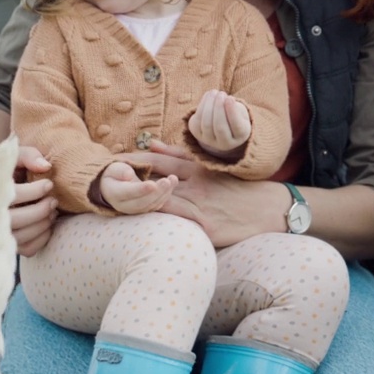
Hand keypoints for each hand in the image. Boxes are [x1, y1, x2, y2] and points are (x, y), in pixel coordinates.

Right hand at [10, 146, 57, 256]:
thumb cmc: (6, 168)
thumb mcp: (15, 155)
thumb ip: (29, 156)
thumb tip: (46, 167)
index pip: (11, 196)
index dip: (34, 192)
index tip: (49, 184)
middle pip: (16, 220)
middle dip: (40, 210)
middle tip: (53, 200)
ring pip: (21, 237)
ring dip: (42, 224)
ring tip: (52, 210)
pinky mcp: (6, 244)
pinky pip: (27, 250)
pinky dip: (41, 239)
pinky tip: (47, 224)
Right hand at [99, 162, 177, 214]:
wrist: (113, 185)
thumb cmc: (115, 173)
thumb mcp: (113, 168)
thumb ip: (119, 171)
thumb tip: (128, 175)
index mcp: (114, 193)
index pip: (127, 193)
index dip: (140, 190)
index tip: (152, 184)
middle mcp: (124, 206)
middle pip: (141, 202)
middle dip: (156, 192)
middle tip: (167, 181)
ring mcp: (135, 210)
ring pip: (151, 205)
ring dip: (164, 193)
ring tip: (173, 179)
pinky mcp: (145, 209)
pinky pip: (156, 205)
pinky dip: (166, 195)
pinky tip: (173, 183)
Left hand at [116, 140, 276, 246]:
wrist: (271, 210)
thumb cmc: (240, 188)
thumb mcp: (212, 166)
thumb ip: (181, 155)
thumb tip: (151, 145)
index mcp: (196, 169)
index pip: (158, 162)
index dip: (132, 161)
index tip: (109, 161)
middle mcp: (196, 185)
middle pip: (154, 180)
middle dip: (128, 179)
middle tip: (102, 178)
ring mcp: (201, 207)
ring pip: (162, 202)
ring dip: (138, 201)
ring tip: (111, 201)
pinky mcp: (206, 228)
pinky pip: (177, 225)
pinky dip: (159, 222)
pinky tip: (139, 225)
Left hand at [187, 90, 251, 158]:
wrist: (222, 125)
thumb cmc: (235, 115)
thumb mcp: (241, 112)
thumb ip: (235, 108)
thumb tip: (225, 100)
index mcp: (240, 137)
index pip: (237, 126)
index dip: (232, 112)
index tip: (230, 97)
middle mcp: (225, 143)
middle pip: (220, 127)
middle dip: (219, 108)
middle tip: (221, 93)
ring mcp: (209, 141)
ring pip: (207, 124)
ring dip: (209, 105)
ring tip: (214, 92)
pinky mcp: (197, 134)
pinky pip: (197, 120)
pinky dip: (202, 105)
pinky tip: (208, 96)